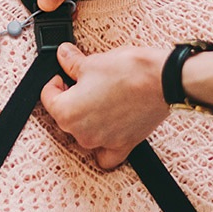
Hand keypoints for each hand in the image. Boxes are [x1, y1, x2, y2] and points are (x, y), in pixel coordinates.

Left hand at [40, 43, 170, 168]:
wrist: (164, 80)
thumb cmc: (129, 72)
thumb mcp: (92, 62)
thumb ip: (71, 63)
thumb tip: (63, 56)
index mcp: (67, 112)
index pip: (47, 97)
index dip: (54, 81)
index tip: (63, 75)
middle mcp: (82, 133)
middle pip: (64, 116)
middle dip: (69, 99)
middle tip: (82, 82)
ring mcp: (102, 142)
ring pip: (82, 134)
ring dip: (85, 119)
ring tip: (98, 99)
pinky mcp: (123, 145)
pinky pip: (105, 155)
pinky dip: (102, 147)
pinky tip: (104, 132)